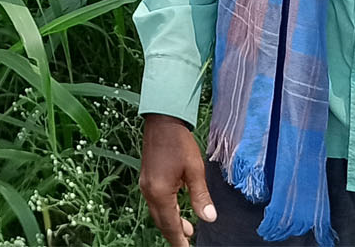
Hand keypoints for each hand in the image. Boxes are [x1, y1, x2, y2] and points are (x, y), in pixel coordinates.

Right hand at [139, 113, 217, 246]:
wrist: (161, 120)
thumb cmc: (179, 143)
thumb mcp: (195, 170)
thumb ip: (200, 196)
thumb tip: (209, 218)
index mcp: (160, 193)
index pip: (170, 225)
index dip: (180, 240)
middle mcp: (149, 192)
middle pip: (161, 222)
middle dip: (175, 234)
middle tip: (188, 242)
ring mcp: (146, 185)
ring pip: (157, 212)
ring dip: (171, 222)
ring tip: (187, 229)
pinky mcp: (147, 178)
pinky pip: (155, 202)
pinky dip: (166, 211)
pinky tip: (176, 208)